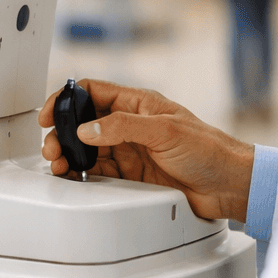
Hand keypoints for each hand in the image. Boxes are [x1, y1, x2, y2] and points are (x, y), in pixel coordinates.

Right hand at [39, 78, 254, 221]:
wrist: (228, 185)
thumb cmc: (209, 149)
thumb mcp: (164, 131)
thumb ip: (123, 127)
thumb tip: (86, 128)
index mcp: (137, 104)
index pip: (92, 92)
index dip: (67, 100)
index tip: (50, 115)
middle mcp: (130, 125)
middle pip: (83, 123)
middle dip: (62, 134)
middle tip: (51, 148)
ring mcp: (130, 151)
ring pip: (87, 149)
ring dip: (69, 156)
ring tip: (58, 165)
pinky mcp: (132, 176)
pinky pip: (98, 172)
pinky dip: (81, 175)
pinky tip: (73, 178)